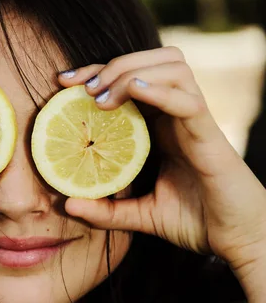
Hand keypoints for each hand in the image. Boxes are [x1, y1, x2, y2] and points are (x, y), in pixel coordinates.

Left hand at [59, 47, 265, 273]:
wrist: (239, 241)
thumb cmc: (197, 221)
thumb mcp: (141, 216)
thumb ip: (106, 210)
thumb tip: (67, 205)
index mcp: (163, 125)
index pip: (133, 78)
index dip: (98, 72)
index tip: (64, 81)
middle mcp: (179, 115)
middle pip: (153, 60)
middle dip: (112, 64)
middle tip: (81, 88)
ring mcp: (196, 121)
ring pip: (173, 67)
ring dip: (133, 72)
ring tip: (102, 99)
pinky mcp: (210, 136)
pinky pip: (188, 101)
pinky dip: (161, 92)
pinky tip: (135, 93)